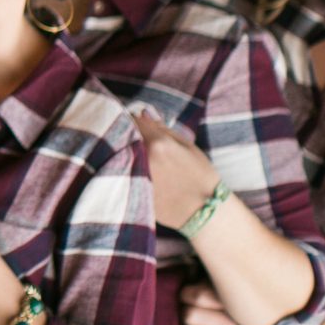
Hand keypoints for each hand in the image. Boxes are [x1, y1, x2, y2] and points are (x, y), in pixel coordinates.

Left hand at [133, 112, 223, 232]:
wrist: (203, 210)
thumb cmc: (200, 175)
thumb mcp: (187, 146)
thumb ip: (163, 130)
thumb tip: (143, 114)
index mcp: (158, 144)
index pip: (134, 121)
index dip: (132, 118)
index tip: (132, 119)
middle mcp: (143, 159)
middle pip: (124, 138)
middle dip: (125, 134)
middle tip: (129, 134)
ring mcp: (136, 177)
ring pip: (120, 156)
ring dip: (122, 151)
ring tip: (129, 152)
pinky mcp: (133, 191)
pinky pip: (123, 173)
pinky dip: (124, 168)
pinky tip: (131, 169)